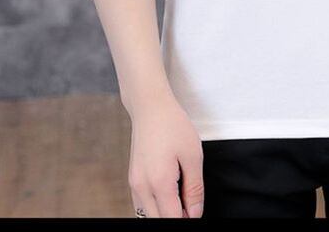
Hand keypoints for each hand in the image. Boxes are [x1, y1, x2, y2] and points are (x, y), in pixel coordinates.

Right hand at [127, 94, 204, 217]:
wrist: (150, 108)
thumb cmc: (172, 126)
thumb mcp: (193, 156)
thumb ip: (194, 190)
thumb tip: (194, 214)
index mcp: (159, 182)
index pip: (172, 219)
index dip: (187, 220)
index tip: (196, 212)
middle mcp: (142, 187)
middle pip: (158, 220)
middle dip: (176, 218)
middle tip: (191, 206)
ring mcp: (134, 184)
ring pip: (148, 215)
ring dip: (165, 213)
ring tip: (182, 200)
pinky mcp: (133, 179)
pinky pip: (142, 205)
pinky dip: (156, 207)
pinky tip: (170, 195)